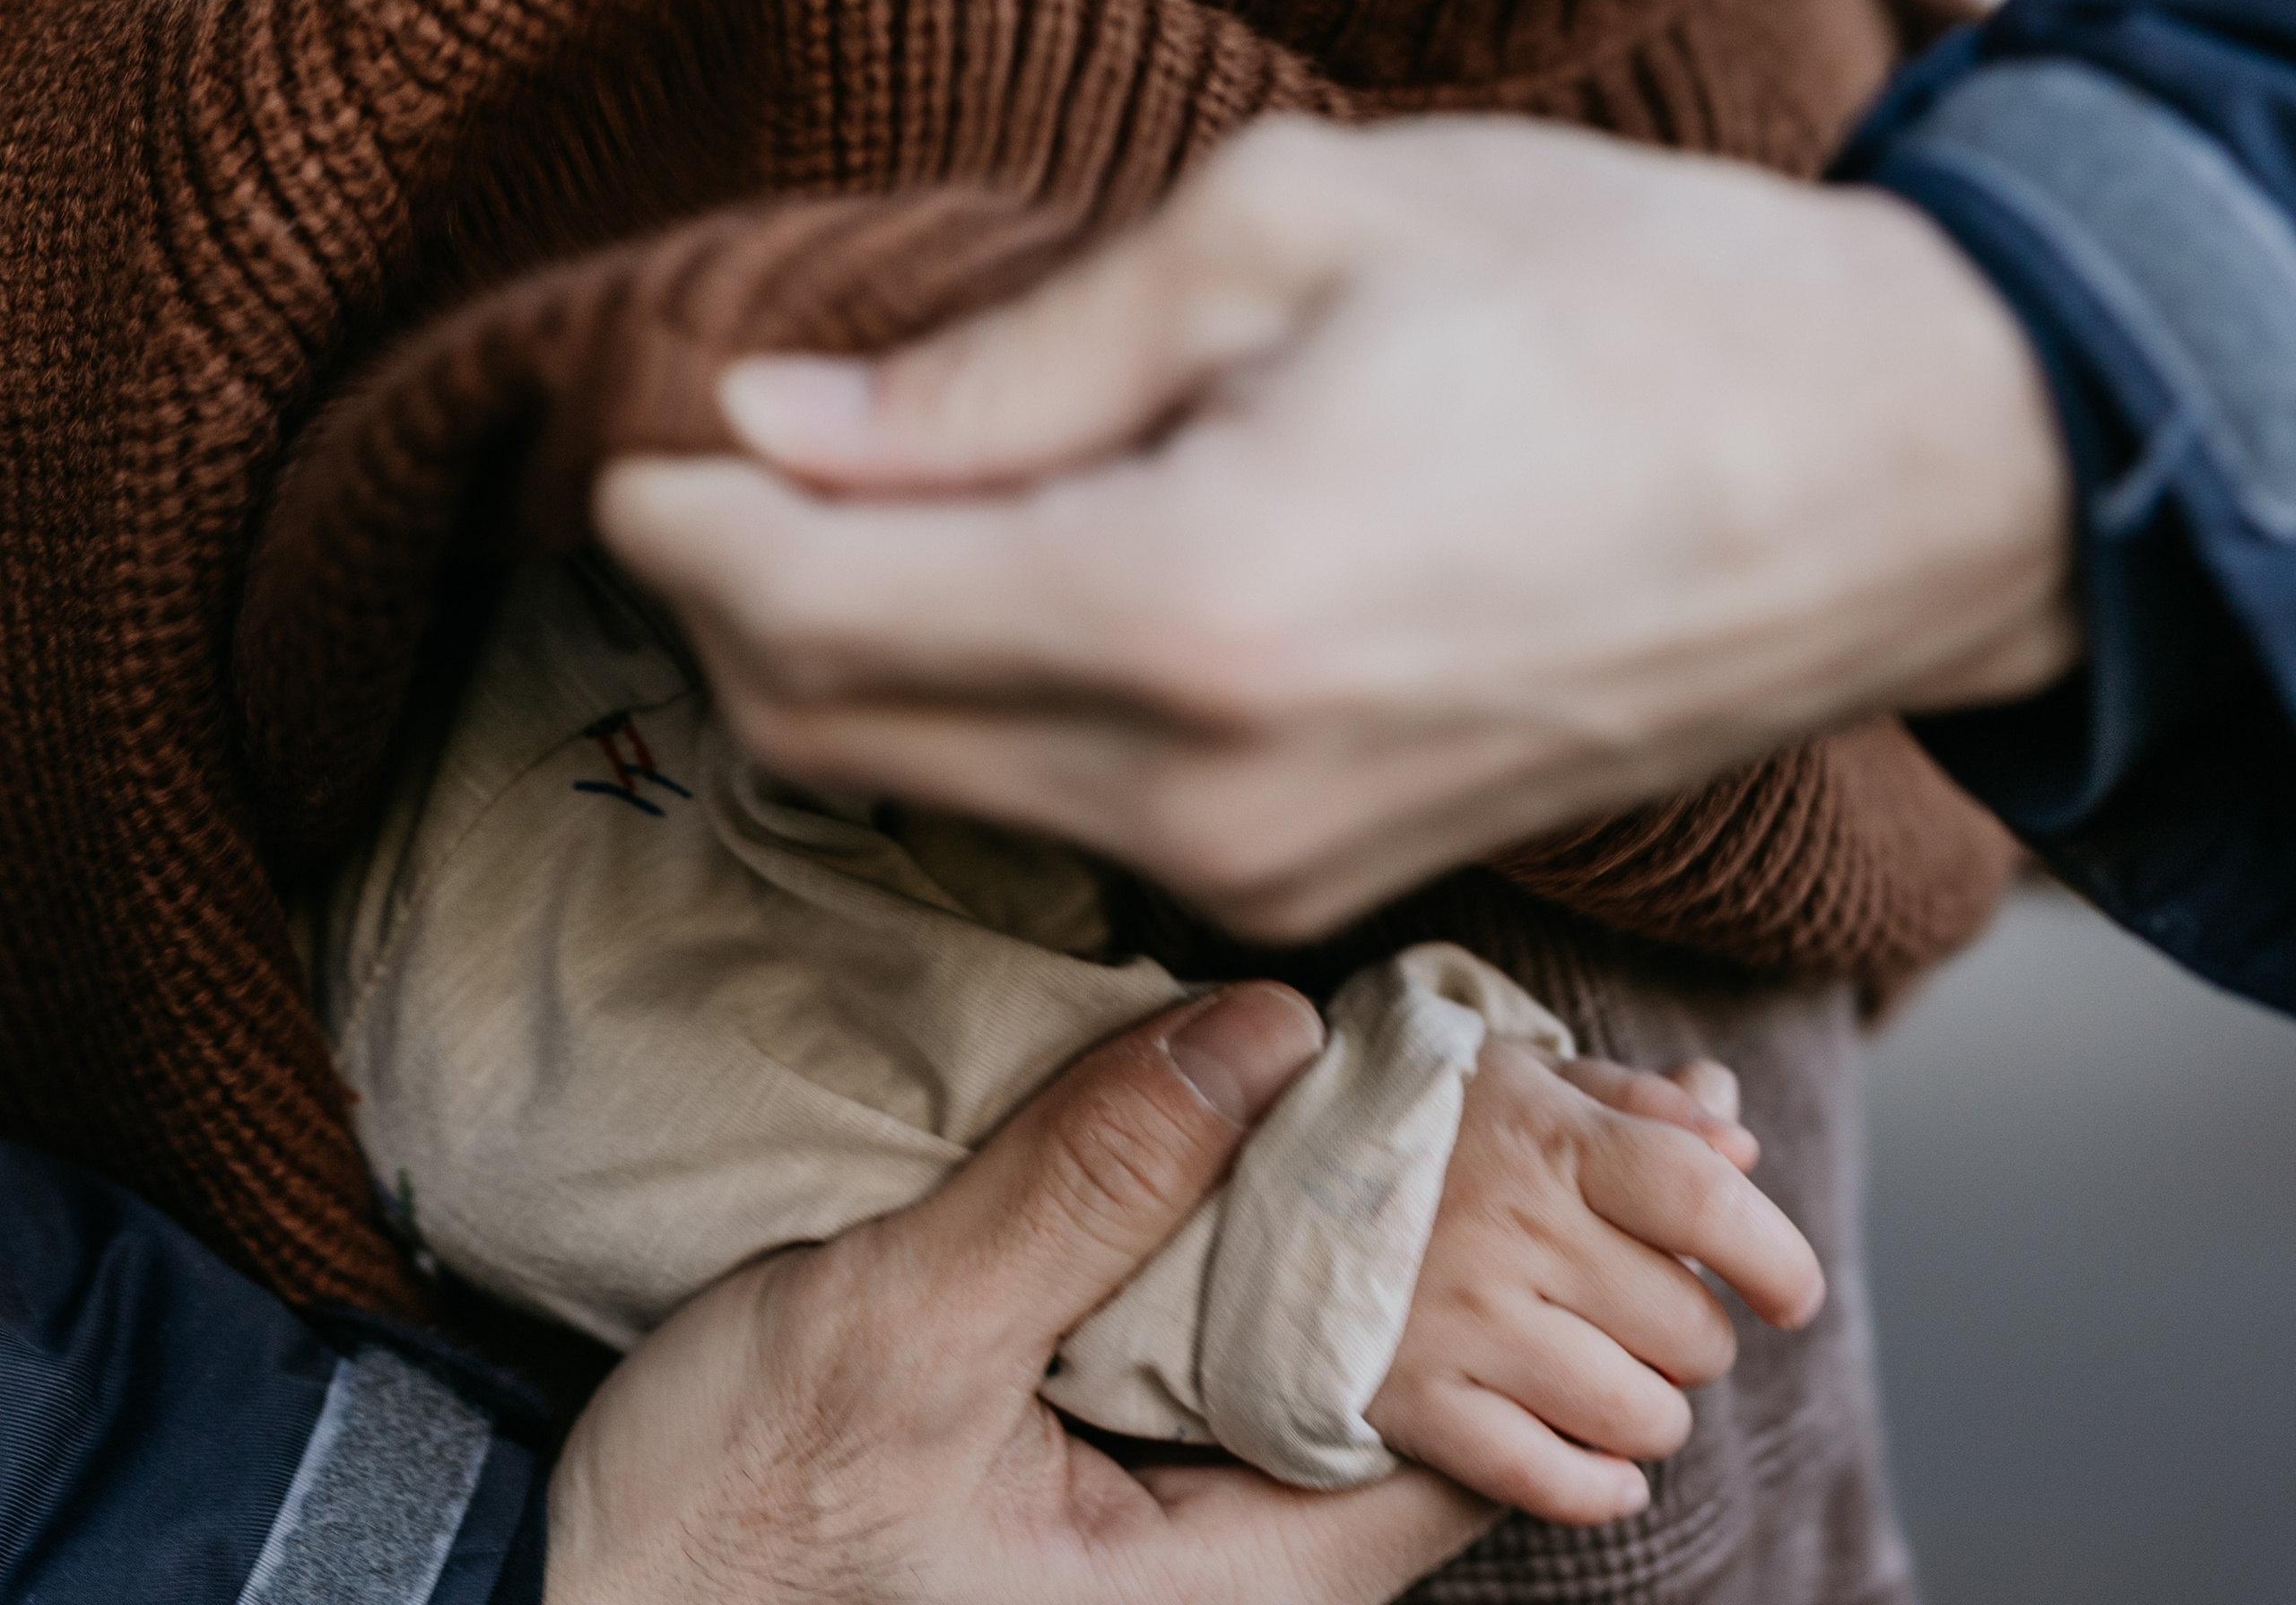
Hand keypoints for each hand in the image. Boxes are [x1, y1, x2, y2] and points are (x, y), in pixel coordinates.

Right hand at [544, 983, 1487, 1602]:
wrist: (570, 1601)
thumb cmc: (725, 1528)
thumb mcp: (901, 1335)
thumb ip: (1085, 1188)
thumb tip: (1270, 1032)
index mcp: (1224, 1594)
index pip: (1457, 1442)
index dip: (1480, 1268)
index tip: (1461, 1107)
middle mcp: (1222, 1584)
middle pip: (1397, 1393)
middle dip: (1403, 1224)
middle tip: (1399, 1058)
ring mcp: (1159, 1541)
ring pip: (1302, 1363)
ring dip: (1304, 1223)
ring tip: (1309, 1073)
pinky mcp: (1094, 1486)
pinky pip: (1214, 1361)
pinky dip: (1223, 1250)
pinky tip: (1202, 1143)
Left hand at [598, 114, 2078, 937]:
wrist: (1892, 469)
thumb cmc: (1611, 292)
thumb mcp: (1292, 225)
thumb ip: (1012, 360)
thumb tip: (783, 424)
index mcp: (1190, 609)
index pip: (805, 619)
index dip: (678, 524)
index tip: (633, 425)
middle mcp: (1207, 793)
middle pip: (834, 738)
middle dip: (726, 607)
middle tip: (718, 450)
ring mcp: (1273, 869)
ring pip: (937, 794)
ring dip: (843, 660)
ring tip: (850, 496)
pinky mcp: (1331, 878)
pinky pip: (1069, 816)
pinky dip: (978, 708)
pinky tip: (1007, 574)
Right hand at [1367, 1044, 1822, 1524]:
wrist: (1251, 1168)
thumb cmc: (1414, 1118)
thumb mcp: (1523, 1075)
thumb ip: (1638, 1103)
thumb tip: (1742, 1140)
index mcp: (1550, 1137)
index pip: (1707, 1202)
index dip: (1776, 1255)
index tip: (1788, 1291)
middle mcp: (1515, 1231)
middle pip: (1688, 1328)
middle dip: (1696, 1334)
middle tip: (1648, 1311)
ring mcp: (1464, 1323)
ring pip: (1638, 1415)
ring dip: (1651, 1411)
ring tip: (1612, 1371)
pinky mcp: (1415, 1402)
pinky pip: (1546, 1480)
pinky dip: (1596, 1487)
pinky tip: (1605, 1468)